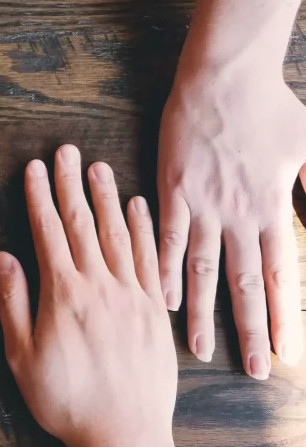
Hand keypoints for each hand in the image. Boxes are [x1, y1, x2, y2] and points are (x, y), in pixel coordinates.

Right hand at [0, 146, 176, 446]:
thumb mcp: (22, 358)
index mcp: (64, 294)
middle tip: (66, 151)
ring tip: (98, 168)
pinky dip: (143, 229)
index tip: (35, 169)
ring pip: (118, 234)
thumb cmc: (66, 402)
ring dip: (106, 198)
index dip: (40, 198)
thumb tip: (2, 258)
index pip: (49, 233)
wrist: (125, 437)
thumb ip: (12, 304)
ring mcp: (132, 296)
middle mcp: (100, 286)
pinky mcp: (153, 311)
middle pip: (83, 224)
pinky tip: (138, 208)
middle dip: (71, 185)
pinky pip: (149, 259)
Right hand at [158, 60, 305, 377]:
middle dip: (248, 329)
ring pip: (201, 269)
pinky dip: (163, 270)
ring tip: (198, 349)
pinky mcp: (172, 191)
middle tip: (250, 370)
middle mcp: (238, 215)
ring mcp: (202, 205)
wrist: (223, 77)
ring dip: (201, 311)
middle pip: (244, 283)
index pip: (282, 274)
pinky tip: (162, 298)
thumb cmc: (269, 106)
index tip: (284, 352)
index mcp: (271, 207)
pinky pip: (166, 238)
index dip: (283, 316)